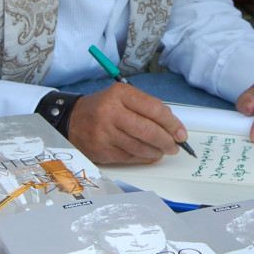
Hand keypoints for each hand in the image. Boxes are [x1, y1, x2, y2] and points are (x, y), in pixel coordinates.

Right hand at [69, 83, 187, 164]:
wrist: (72, 120)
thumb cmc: (103, 108)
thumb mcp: (123, 97)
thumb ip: (146, 108)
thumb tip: (172, 127)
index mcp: (120, 94)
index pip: (154, 109)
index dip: (172, 124)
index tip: (181, 133)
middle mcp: (111, 112)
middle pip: (149, 131)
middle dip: (167, 141)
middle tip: (174, 146)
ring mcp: (105, 133)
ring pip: (140, 147)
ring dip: (157, 152)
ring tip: (162, 151)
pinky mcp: (102, 150)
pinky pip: (130, 157)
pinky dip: (144, 158)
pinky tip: (149, 155)